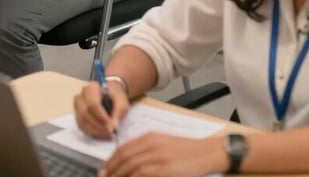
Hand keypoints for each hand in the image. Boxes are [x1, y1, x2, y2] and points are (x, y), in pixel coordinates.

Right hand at [74, 80, 129, 139]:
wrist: (109, 92)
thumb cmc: (115, 95)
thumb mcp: (122, 100)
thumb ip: (119, 112)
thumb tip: (114, 127)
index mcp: (91, 88)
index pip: (93, 104)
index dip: (101, 117)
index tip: (111, 127)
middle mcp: (81, 97)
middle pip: (85, 114)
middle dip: (98, 126)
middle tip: (109, 132)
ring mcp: (77, 107)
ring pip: (82, 122)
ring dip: (95, 131)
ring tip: (107, 134)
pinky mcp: (77, 116)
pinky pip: (81, 127)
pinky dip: (92, 132)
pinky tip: (101, 133)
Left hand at [99, 133, 227, 176]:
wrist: (205, 153)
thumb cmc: (187, 150)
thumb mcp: (165, 144)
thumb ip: (147, 150)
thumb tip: (129, 163)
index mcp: (151, 136)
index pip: (123, 148)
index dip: (110, 161)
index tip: (104, 171)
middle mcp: (151, 144)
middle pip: (123, 158)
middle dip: (110, 171)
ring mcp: (156, 157)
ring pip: (128, 168)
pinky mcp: (161, 170)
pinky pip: (139, 175)